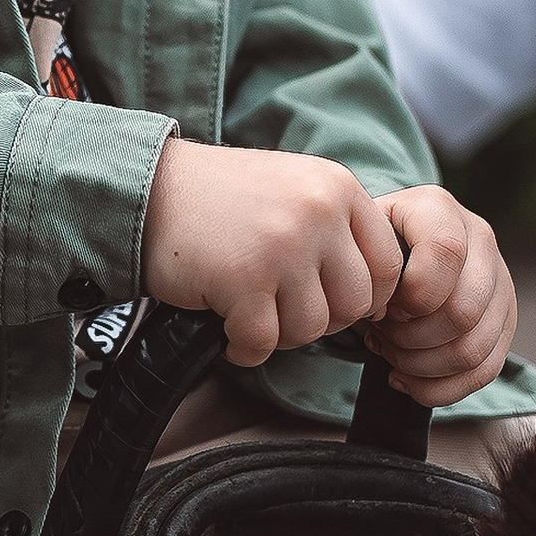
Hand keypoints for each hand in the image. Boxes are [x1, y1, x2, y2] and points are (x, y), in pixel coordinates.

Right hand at [137, 142, 405, 366]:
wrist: (145, 189)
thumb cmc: (219, 200)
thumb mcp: (295, 190)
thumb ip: (339, 230)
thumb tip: (380, 301)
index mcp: (338, 187)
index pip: (390, 267)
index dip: (364, 298)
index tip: (328, 301)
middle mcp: (318, 212)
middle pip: (355, 306)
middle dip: (318, 320)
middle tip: (279, 308)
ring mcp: (282, 246)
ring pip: (312, 329)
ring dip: (277, 334)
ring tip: (248, 310)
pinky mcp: (242, 279)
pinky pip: (263, 343)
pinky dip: (243, 348)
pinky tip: (226, 328)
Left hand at [364, 186, 517, 406]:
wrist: (389, 246)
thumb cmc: (369, 247)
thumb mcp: (359, 241)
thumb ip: (368, 267)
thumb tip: (383, 314)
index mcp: (439, 209)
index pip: (445, 253)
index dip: (412, 292)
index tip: (383, 305)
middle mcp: (479, 239)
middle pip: (464, 311)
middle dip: (412, 338)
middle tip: (382, 335)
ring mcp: (499, 280)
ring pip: (474, 348)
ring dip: (423, 366)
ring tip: (392, 355)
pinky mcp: (505, 318)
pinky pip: (485, 370)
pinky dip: (441, 387)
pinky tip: (407, 379)